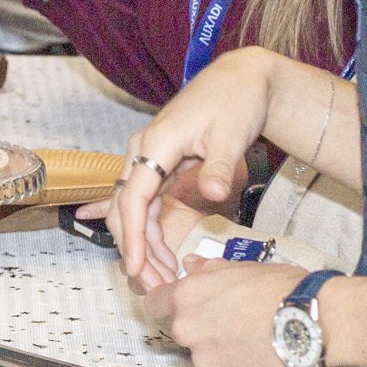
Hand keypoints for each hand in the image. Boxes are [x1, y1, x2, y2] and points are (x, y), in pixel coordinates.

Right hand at [115, 49, 275, 285]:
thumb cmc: (236, 100)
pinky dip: (152, 232)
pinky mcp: (159, 166)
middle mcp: (142, 152)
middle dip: (136, 249)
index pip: (132, 196)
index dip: (132, 235)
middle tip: (155, 286)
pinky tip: (165, 256)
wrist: (242, 80)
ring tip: (164, 278)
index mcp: (154, 143)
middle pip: (125, 209)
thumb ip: (216, 167)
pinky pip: (146, 205)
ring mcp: (148, 159)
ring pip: (133, 211)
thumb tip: (211, 196)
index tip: (137, 267)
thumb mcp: (231, 133)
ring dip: (144, 245)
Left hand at [144, 259, 306, 366]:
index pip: (154, 303)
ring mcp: (205, 359)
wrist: (312, 323)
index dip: (167, 303)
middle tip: (234, 321)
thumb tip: (190, 265)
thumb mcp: (241, 267)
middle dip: (202, 326)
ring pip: (204, 354)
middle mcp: (188, 330)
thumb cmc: (279, 289)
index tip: (182, 305)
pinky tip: (260, 356)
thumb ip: (208, 269)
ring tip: (253, 339)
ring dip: (220, 349)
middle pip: (184, 330)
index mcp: (186, 298)